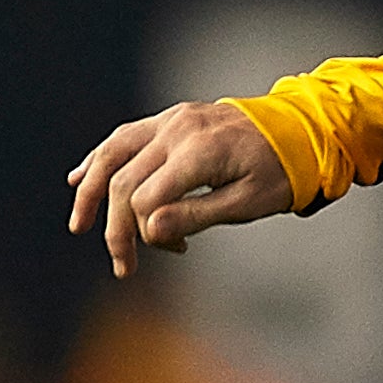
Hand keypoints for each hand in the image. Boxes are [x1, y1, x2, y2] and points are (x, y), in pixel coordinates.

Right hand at [68, 100, 294, 277]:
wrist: (303, 130)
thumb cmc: (282, 172)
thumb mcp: (249, 203)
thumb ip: (197, 215)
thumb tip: (149, 231)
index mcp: (198, 153)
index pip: (146, 199)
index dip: (147, 233)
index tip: (175, 251)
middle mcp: (176, 131)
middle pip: (124, 181)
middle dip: (117, 227)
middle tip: (124, 264)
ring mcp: (170, 120)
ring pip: (113, 154)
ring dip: (91, 190)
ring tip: (80, 224)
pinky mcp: (170, 119)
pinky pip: (125, 137)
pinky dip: (101, 159)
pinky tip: (79, 178)